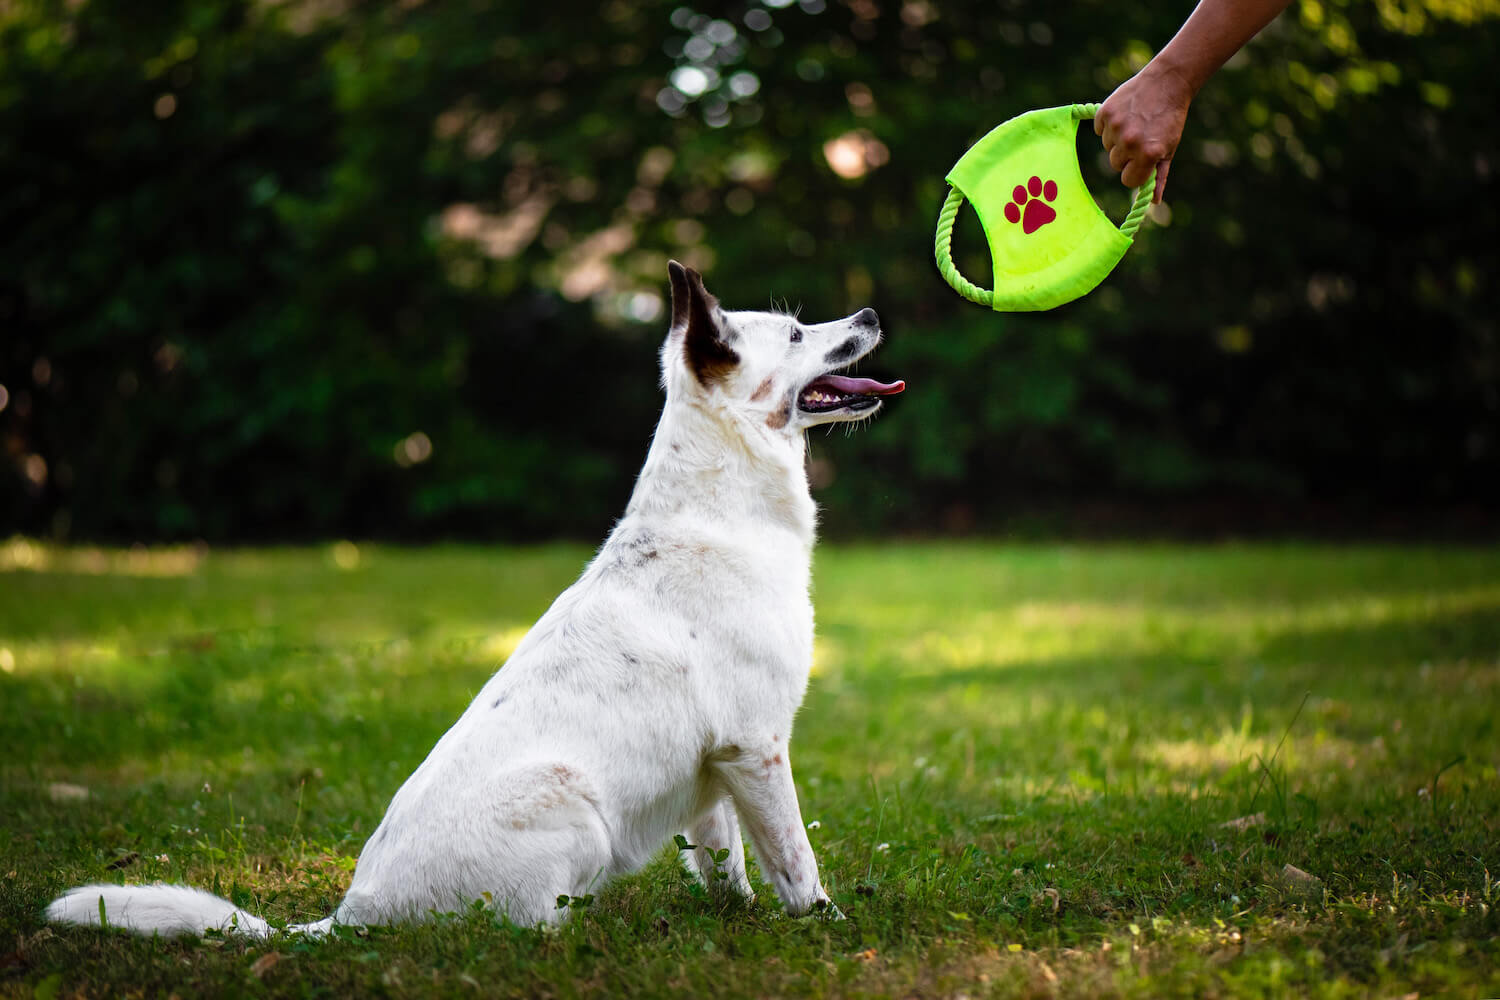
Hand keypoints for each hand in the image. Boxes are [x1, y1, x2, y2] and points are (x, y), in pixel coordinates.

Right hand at [1094, 62, 1194, 203]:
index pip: (1129, 180)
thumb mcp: (1169, 149)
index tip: (1141, 162)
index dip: (1135, 172)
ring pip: (1107, 147)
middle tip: (1141, 136)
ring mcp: (1116, 127)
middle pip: (1116, 164)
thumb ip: (1159, 176)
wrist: (1167, 82)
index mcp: (1148, 154)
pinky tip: (1125, 113)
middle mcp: (1130, 142)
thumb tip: (1153, 201)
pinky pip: (1099, 130)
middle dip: (1126, 155)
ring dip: (1117, 139)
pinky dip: (1108, 124)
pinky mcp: (1105, 112)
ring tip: (1134, 122)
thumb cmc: (1170, 118)